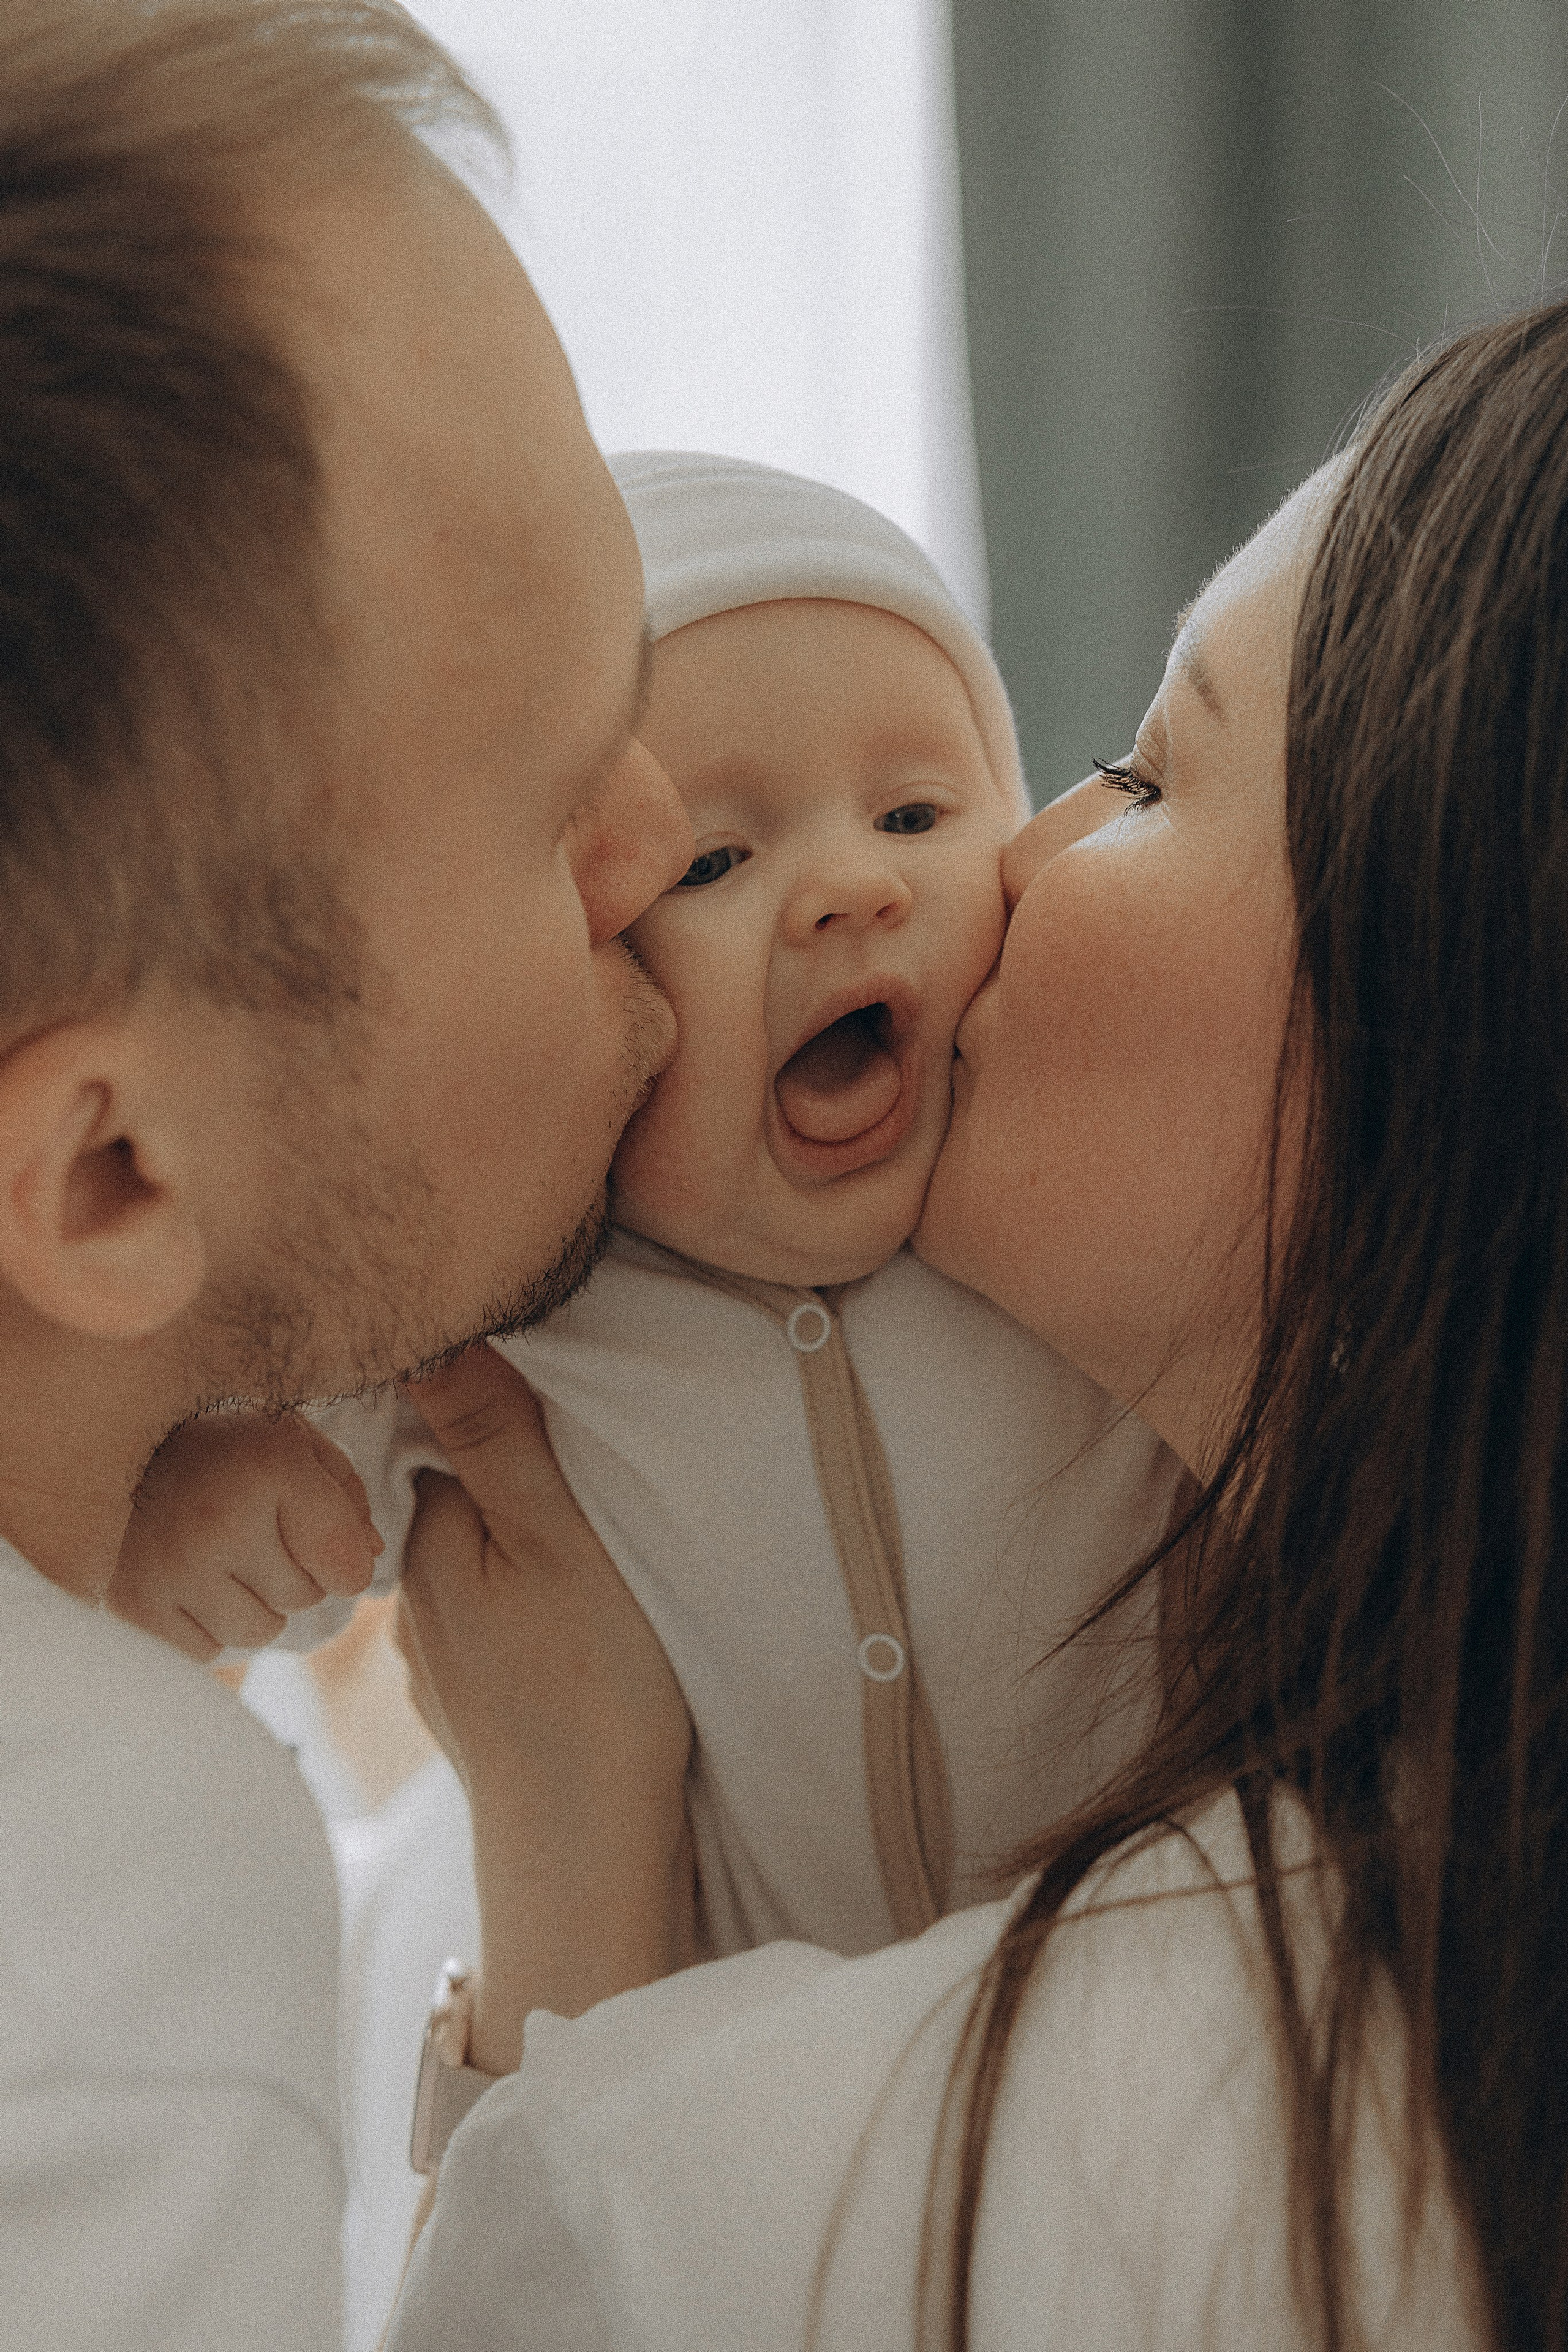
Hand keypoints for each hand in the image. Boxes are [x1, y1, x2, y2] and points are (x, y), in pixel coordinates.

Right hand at [108, 1413, 382, 1660]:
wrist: (115, 1451)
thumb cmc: (222, 1449)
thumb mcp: (293, 1444)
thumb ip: (344, 1495)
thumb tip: (369, 1558)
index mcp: (270, 1468)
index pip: (346, 1563)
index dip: (347, 1560)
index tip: (324, 1543)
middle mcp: (220, 1520)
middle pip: (305, 1597)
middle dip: (295, 1571)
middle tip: (255, 1532)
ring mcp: (172, 1567)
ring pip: (259, 1631)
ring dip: (255, 1604)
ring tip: (225, 1558)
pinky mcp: (136, 1605)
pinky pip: (208, 1650)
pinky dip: (207, 1623)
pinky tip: (189, 1578)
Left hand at [396, 1345, 693, 2067]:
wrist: (591, 1856)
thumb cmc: (591, 1688)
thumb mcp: (560, 1540)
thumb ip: (500, 1441)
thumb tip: (436, 1338)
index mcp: (430, 1548)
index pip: (438, 1442)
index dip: (489, 1416)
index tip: (549, 1416)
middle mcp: (414, 1608)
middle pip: (456, 1509)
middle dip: (505, 1490)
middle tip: (584, 1492)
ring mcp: (443, 1671)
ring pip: (477, 1577)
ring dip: (517, 1561)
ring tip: (587, 1567)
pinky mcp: (478, 1719)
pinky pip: (495, 1637)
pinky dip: (527, 1624)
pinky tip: (572, 1640)